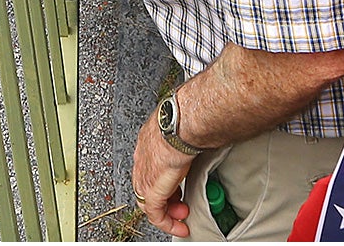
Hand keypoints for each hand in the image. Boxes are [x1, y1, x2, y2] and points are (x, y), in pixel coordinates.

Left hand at [132, 106, 193, 236]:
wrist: (181, 124)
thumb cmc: (185, 117)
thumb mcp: (182, 125)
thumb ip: (186, 134)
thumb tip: (201, 131)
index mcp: (148, 140)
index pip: (150, 166)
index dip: (164, 178)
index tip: (176, 185)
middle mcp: (142, 159)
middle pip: (148, 185)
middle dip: (167, 197)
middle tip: (181, 203)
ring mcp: (144, 175)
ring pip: (150, 202)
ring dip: (168, 211)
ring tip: (183, 214)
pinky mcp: (151, 191)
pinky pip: (155, 214)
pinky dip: (167, 223)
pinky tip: (179, 226)